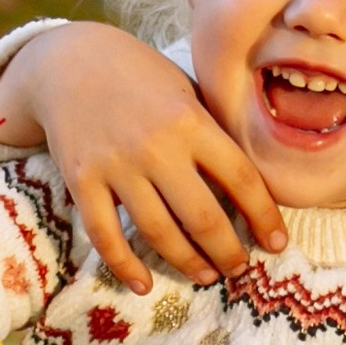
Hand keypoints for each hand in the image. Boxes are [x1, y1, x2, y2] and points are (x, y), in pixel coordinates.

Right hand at [0, 22, 286, 294]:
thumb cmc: (138, 77)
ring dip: (187, 263)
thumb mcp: (185, 90)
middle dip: (228, 252)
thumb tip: (251, 184)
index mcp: (191, 121)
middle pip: (204, 217)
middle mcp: (157, 147)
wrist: (68, 61)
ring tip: (206, 275)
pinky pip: (106, 236)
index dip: (265, 218)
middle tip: (238, 268)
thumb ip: (213, 132)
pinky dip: (125, 266)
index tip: (277, 244)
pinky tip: (144, 283)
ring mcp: (116, 167)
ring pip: (160, 233)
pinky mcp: (81, 181)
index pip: (242, 179)